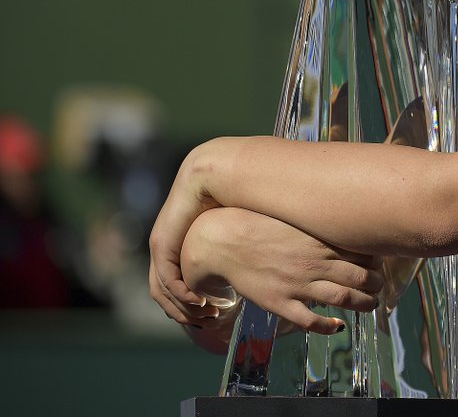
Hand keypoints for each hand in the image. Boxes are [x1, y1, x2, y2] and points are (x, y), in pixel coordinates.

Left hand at [148, 140, 223, 316]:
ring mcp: (161, 244)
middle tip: (209, 321)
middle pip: (164, 292)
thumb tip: (260, 260)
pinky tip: (200, 301)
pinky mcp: (162, 242)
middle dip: (186, 311)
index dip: (193, 302)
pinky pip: (166, 279)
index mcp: (182, 241)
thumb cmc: (237, 194)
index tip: (216, 313)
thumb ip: (237, 246)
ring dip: (183, 308)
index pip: (177, 281)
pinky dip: (181, 295)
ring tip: (207, 315)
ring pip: (162, 291)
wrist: (220, 171)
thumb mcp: (233, 228)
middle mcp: (167, 244)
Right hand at [152, 206, 383, 335]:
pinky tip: (338, 326)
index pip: (363, 251)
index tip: (381, 263)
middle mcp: (314, 261)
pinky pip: (312, 320)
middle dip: (376, 283)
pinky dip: (330, 326)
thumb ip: (319, 222)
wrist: (223, 240)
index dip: (378, 260)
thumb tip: (342, 218)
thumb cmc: (259, 224)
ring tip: (371, 305)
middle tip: (379, 286)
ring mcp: (298, 283)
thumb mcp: (295, 217)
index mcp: (319, 238)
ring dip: (363, 304)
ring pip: (344, 299)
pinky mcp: (281, 302)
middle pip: (361, 277)